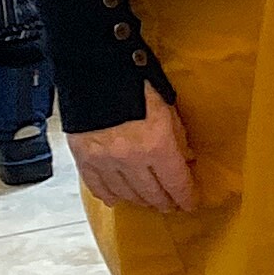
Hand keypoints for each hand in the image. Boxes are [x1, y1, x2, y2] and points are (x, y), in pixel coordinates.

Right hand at [68, 90, 196, 212]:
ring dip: (141, 201)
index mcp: (157, 145)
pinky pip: (98, 187)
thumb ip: (177, 138)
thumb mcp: (168, 108)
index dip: (186, 197)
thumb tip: (185, 161)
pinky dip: (110, 196)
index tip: (190, 204)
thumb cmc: (137, 82)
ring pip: (127, 195)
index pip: (177, 183)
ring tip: (149, 201)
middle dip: (165, 202)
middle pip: (152, 194)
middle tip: (171, 205)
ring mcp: (104, 162)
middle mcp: (131, 160)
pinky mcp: (83, 159)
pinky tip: (118, 199)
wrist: (94, 69)